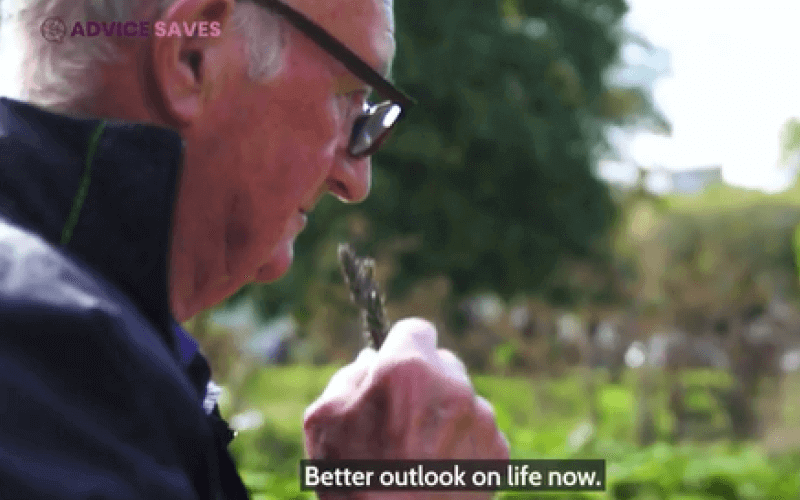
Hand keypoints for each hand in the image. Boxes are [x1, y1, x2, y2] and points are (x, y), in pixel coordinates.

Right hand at [303, 318, 508, 498]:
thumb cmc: (354, 483)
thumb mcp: (324, 421)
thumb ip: (348, 377)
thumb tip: (372, 361)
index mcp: (409, 370)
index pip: (415, 329)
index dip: (401, 347)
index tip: (394, 367)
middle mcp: (454, 386)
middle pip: (443, 363)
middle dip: (424, 382)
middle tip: (400, 420)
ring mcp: (482, 421)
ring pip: (463, 400)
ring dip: (445, 415)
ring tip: (418, 456)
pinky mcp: (498, 453)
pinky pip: (480, 432)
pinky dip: (463, 445)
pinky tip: (439, 472)